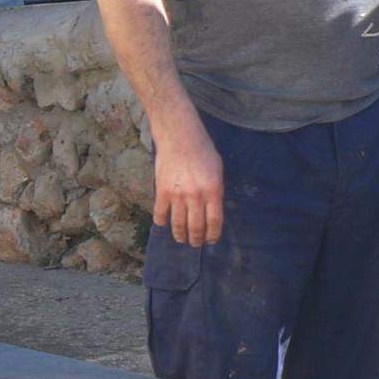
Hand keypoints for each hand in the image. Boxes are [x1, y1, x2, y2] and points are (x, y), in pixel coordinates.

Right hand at [150, 110, 225, 247]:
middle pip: (196, 227)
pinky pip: (160, 214)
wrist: (179, 136)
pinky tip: (164, 224)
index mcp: (213, 190)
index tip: (211, 241)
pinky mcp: (162, 191)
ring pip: (178, 224)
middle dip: (196, 239)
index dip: (213, 235)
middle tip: (195, 243)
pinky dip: (162, 222)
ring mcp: (177, 194)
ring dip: (180, 235)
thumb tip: (212, 213)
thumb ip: (215, 192)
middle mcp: (196, 195)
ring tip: (181, 238)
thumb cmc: (202, 150)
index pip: (215, 222)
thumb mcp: (217, 171)